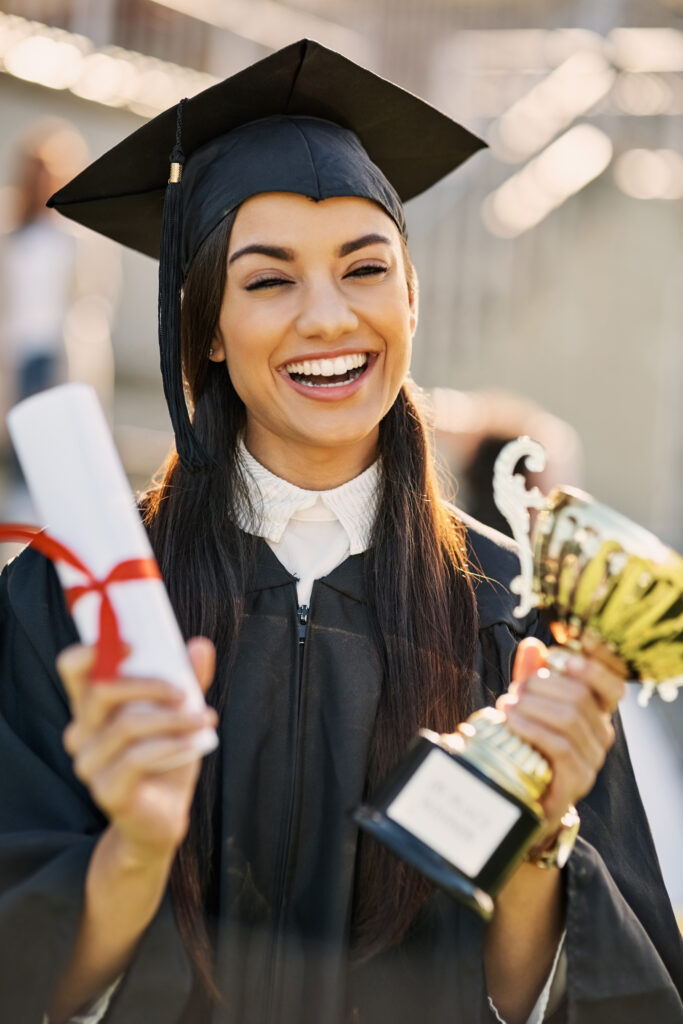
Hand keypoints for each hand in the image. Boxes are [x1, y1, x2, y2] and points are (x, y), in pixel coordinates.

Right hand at [58, 638, 216, 863]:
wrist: (163, 816)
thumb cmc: (166, 756)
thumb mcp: (180, 713)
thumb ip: (188, 680)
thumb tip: (200, 646)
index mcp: (92, 705)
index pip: (73, 668)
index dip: (94, 649)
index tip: (132, 642)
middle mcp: (82, 731)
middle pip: (100, 692)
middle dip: (148, 684)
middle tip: (185, 690)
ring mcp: (89, 763)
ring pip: (125, 725)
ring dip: (171, 718)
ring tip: (204, 718)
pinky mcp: (106, 790)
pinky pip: (136, 758)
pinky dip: (170, 745)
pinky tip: (193, 742)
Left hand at [497, 637, 625, 833]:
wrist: (521, 792)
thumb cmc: (528, 742)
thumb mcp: (529, 704)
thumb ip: (532, 675)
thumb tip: (533, 645)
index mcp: (596, 712)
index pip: (613, 686)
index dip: (592, 667)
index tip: (557, 657)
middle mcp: (601, 734)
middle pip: (581, 696)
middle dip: (542, 685)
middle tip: (516, 690)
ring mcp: (592, 759)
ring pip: (569, 719)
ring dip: (532, 706)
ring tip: (507, 706)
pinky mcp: (577, 780)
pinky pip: (562, 747)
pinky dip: (533, 728)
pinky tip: (512, 722)